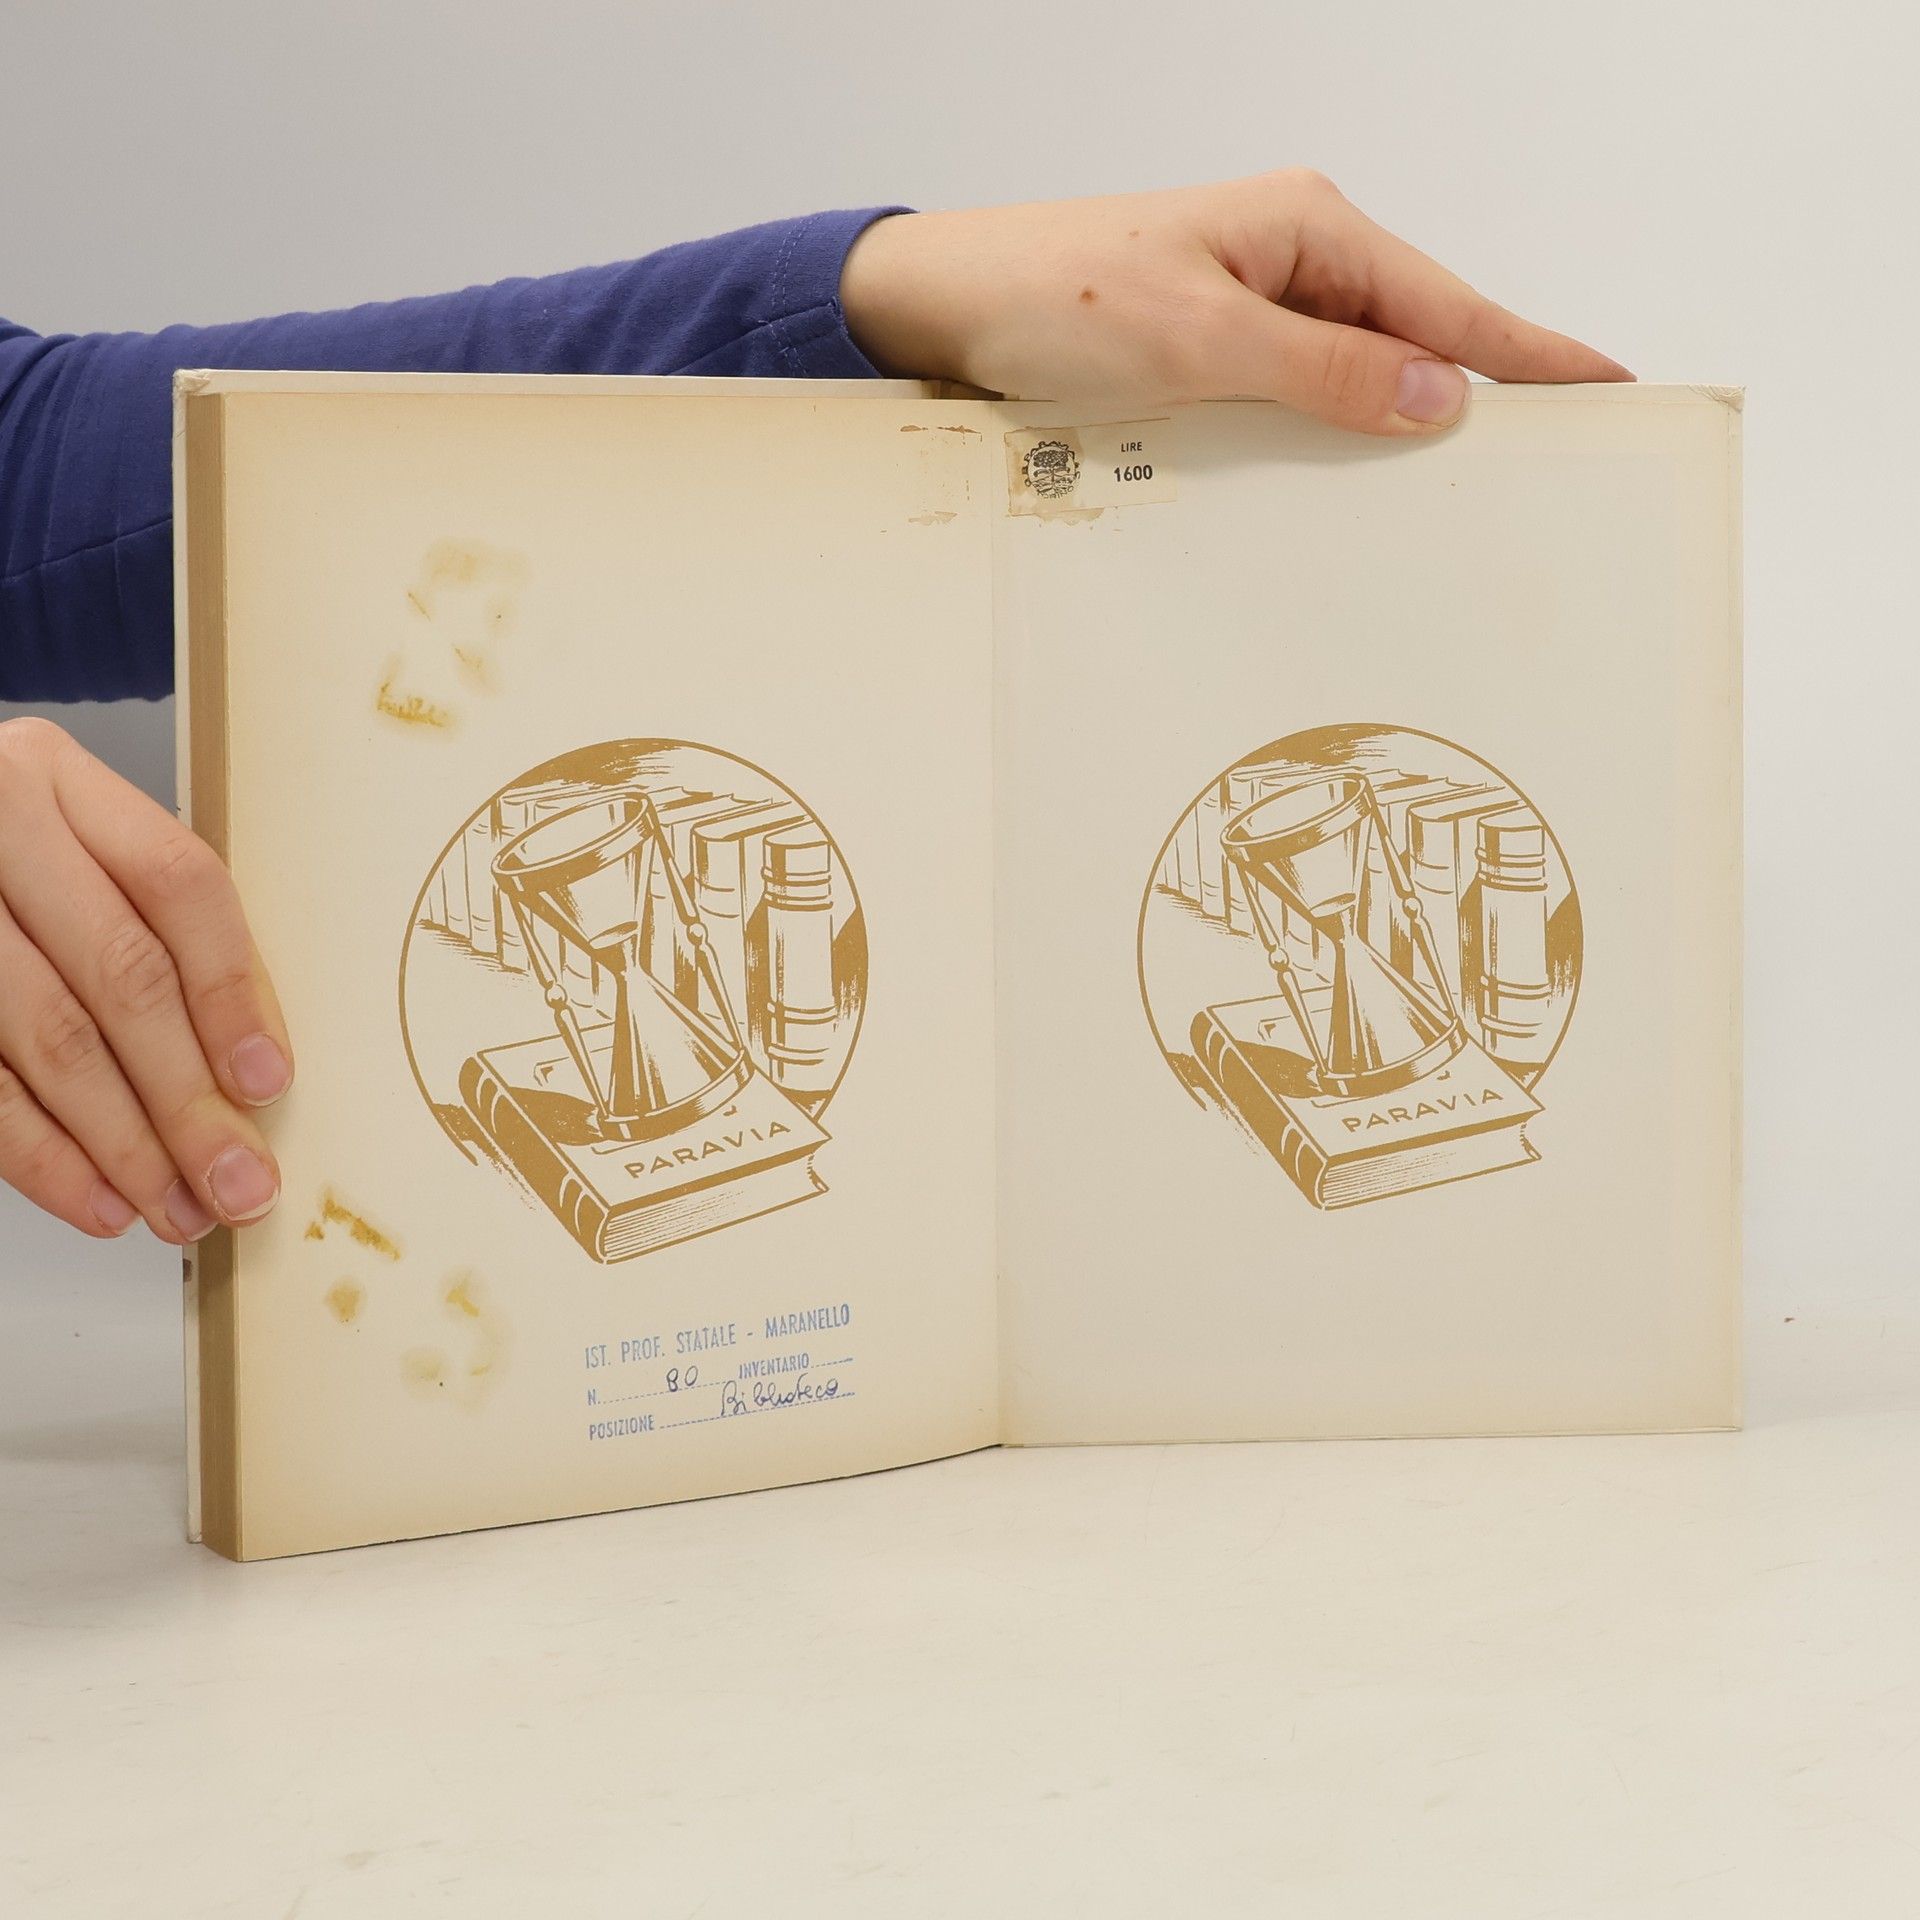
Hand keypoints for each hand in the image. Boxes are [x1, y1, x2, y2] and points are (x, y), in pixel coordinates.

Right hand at [0, 718, 290, 1243]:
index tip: (269, 1082)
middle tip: (240, 1180)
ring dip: (124, 1145)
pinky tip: (99, 1200)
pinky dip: (42, 1157)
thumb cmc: (14, 866)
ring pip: (50, 1039)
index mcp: (57, 780)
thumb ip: (158, 930)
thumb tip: (254, 1073)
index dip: (232, 991)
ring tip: (180, 1208)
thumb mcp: (79, 853)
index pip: (178, 884)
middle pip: (121, 975)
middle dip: (188, 1098)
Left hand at [840, 169, 1629, 433]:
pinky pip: (1298, 396)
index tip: (1608, 389)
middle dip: (1476, 401)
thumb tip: (1435, 399)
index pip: (1447, 305)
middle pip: (1414, 340)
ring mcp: (1249, 306)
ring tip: (1466, 491)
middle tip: (1548, 467)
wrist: (940, 304)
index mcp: (1307, 230)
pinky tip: (1347, 479)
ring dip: (1397, 428)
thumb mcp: (1198, 338)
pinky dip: (1328, 436)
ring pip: (1355, 375)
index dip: (1529, 354)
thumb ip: (1321, 372)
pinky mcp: (1208, 350)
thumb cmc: (1051, 294)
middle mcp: (1289, 260)